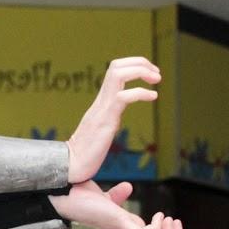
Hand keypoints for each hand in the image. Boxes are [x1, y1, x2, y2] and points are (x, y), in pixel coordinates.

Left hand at [49, 182, 186, 228]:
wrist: (65, 195)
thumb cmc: (82, 199)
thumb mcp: (106, 198)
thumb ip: (117, 196)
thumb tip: (127, 187)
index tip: (171, 219)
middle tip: (174, 222)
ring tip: (167, 219)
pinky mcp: (119, 223)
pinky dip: (156, 228)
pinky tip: (157, 215)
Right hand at [65, 57, 160, 182]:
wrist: (72, 165)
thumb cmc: (86, 153)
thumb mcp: (101, 129)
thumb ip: (108, 119)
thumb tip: (114, 121)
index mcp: (101, 101)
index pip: (115, 70)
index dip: (134, 65)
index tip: (151, 74)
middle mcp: (101, 100)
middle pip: (116, 65)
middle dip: (140, 63)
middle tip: (157, 74)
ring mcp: (102, 108)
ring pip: (118, 74)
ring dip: (141, 72)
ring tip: (156, 80)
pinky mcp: (105, 119)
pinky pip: (123, 97)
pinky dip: (141, 92)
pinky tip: (153, 97)